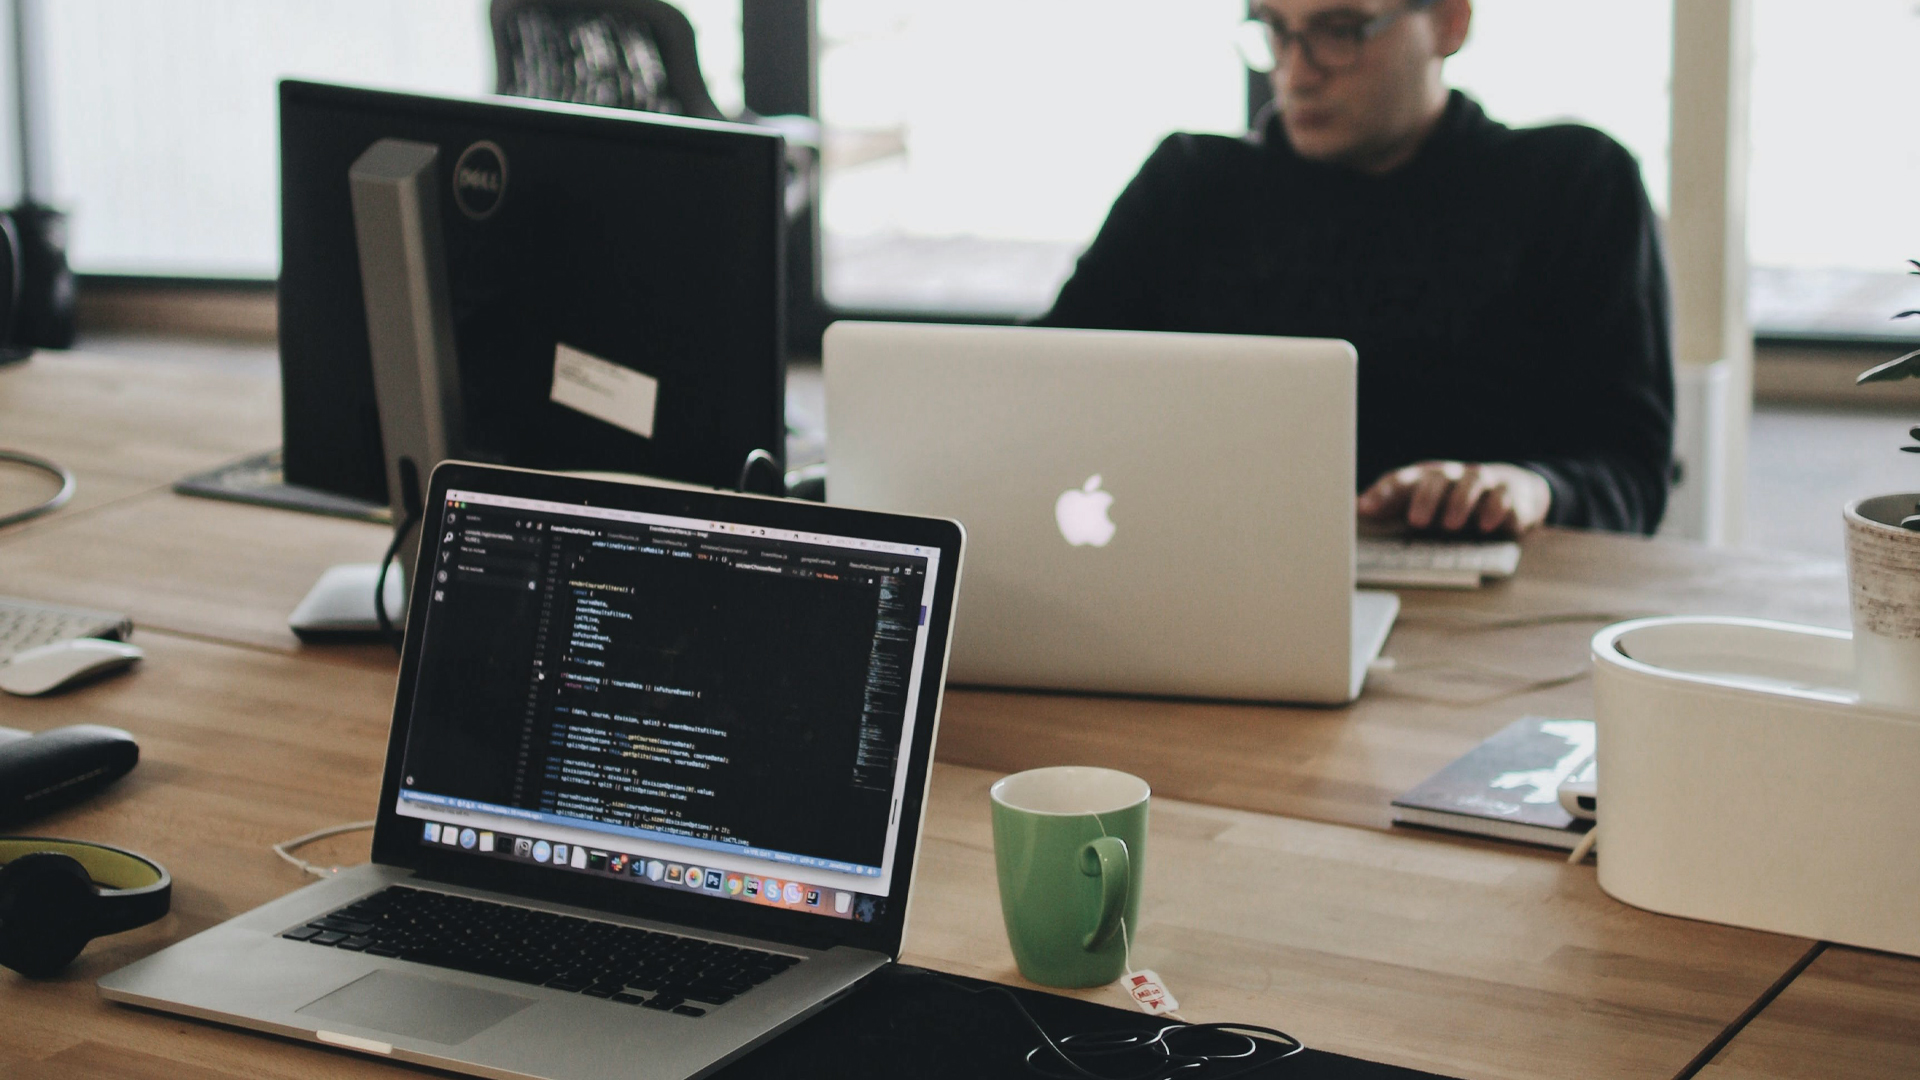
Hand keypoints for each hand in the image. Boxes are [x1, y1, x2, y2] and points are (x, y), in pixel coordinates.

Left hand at [1356, 461, 1550, 537]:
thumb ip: (1390, 506)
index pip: (1399, 480)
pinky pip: (1504, 495)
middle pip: (1436, 479)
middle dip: (1425, 499)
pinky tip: (1488, 525)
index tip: (1363, 509)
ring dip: (1460, 502)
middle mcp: (1451, 476)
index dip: (1381, 493)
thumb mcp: (1420, 503)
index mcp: (1424, 478)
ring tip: (1451, 525)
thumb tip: (1352, 509)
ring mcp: (1481, 481)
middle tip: (1417, 521)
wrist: (1509, 489)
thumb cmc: (1452, 500)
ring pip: (1471, 482)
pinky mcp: (1509, 492)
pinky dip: (1496, 508)